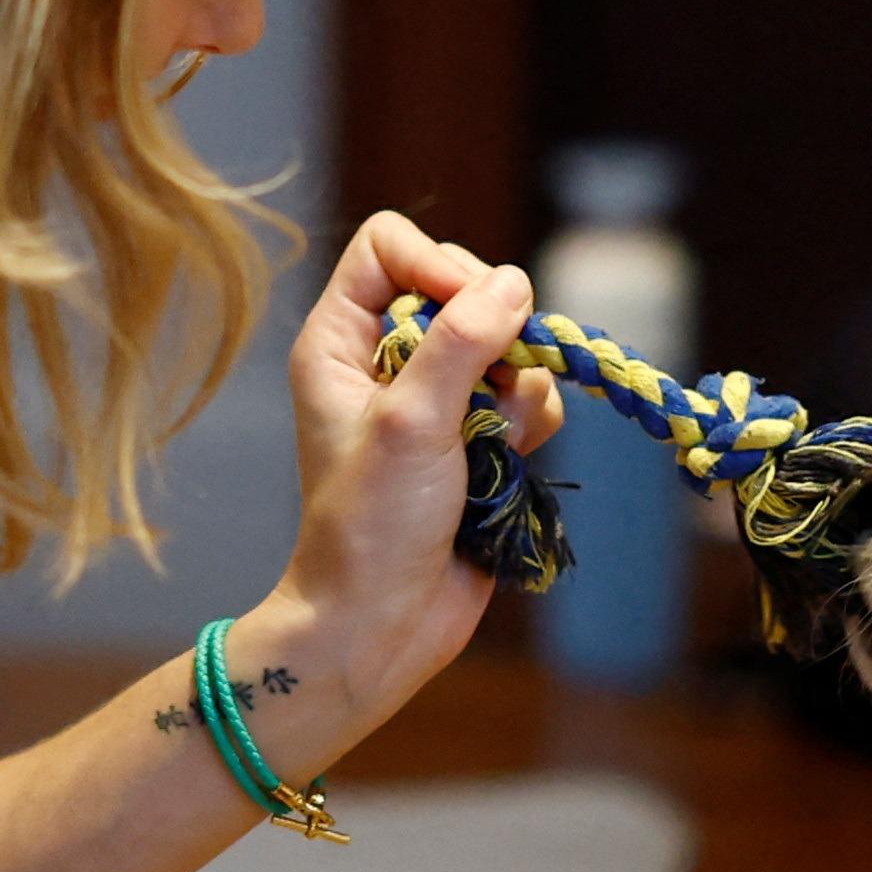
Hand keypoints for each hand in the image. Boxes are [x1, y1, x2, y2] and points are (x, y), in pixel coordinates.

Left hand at [263, 209, 562, 721]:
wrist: (381, 625)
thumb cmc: (370, 525)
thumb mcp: (410, 421)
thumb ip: (461, 342)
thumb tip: (515, 283)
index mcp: (339, 340)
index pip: (390, 246)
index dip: (437, 263)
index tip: (470, 310)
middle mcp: (385, 361)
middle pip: (462, 286)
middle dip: (493, 330)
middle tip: (491, 382)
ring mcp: (435, 400)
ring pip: (507, 345)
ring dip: (517, 386)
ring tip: (491, 441)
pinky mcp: (479, 439)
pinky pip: (530, 397)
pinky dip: (532, 424)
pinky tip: (509, 465)